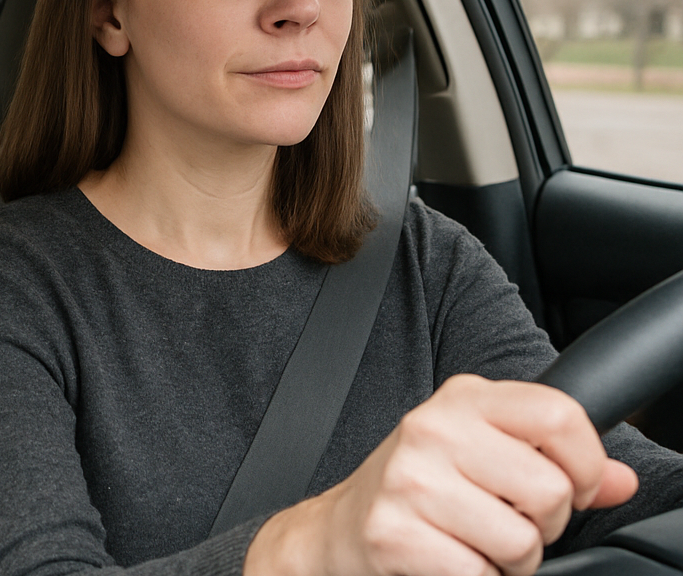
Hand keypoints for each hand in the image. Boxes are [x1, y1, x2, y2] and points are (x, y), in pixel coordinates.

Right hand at [246, 374, 638, 575]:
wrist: (339, 530)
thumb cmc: (419, 489)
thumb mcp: (482, 452)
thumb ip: (555, 461)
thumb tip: (618, 481)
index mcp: (461, 399)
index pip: (559, 417)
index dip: (584, 465)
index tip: (568, 487)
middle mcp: (431, 429)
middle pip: (549, 490)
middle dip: (542, 525)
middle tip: (507, 521)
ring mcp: (408, 481)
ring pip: (521, 542)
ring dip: (509, 560)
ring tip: (475, 542)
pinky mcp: (393, 534)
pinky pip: (478, 574)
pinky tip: (448, 558)